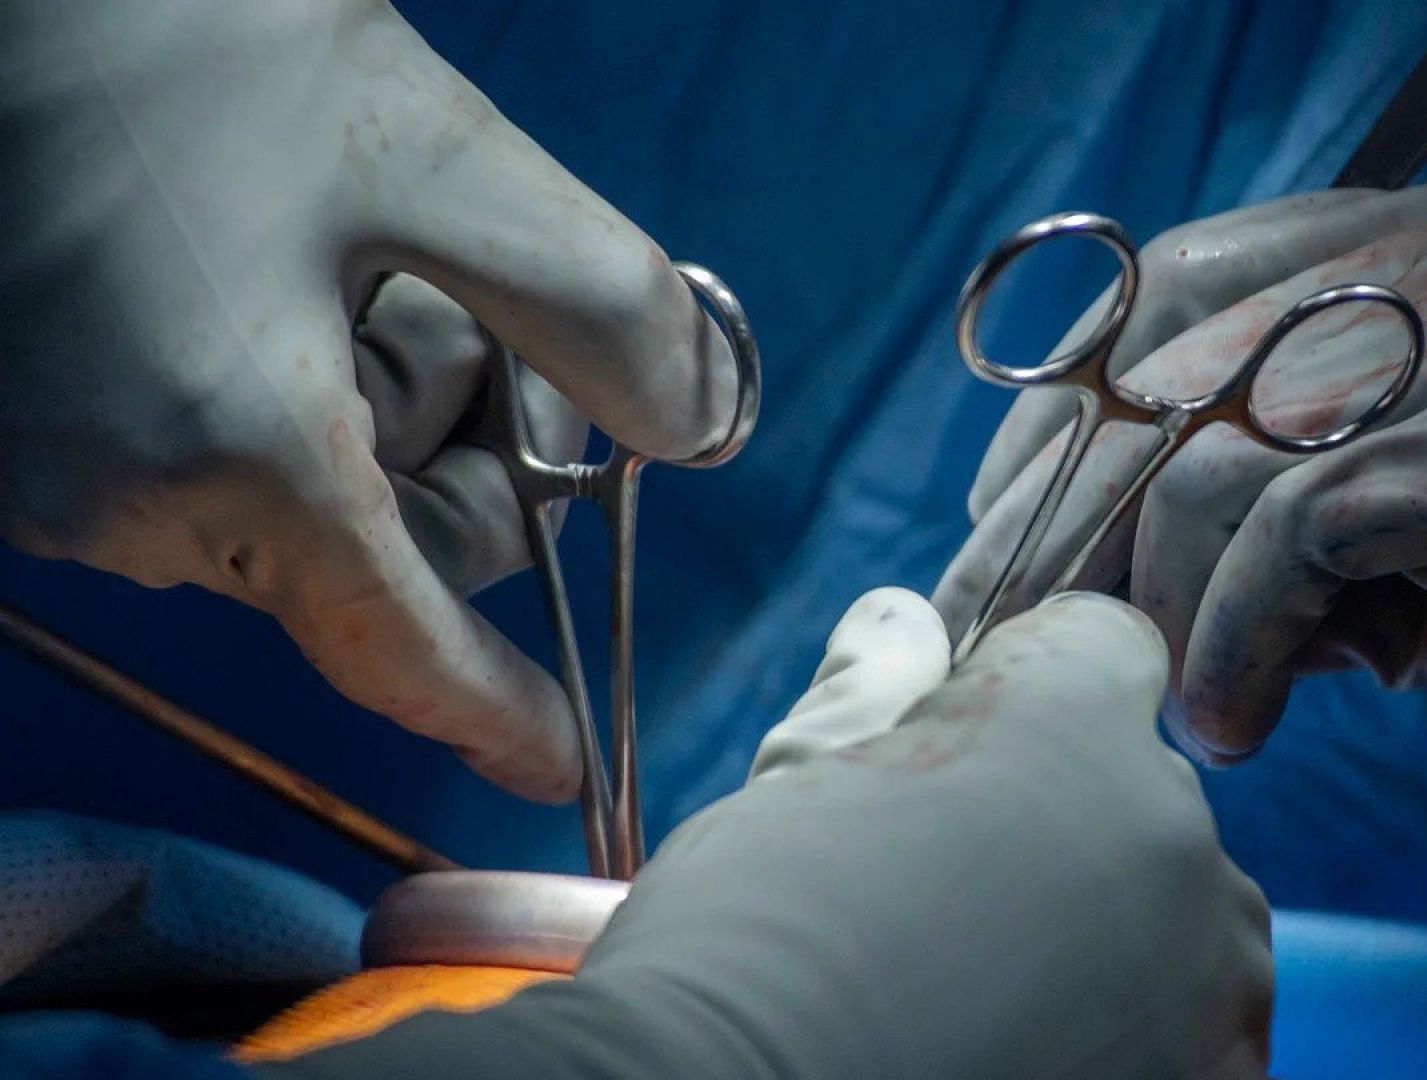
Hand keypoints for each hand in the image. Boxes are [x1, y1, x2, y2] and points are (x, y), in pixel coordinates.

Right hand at [0, 1, 735, 800]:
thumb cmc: (195, 37)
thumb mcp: (441, 154)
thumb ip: (592, 307)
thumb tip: (690, 424)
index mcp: (228, 460)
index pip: (396, 650)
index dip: (493, 710)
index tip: (559, 761)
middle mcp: (119, 502)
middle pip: (370, 555)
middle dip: (455, 450)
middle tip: (457, 303)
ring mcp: (53, 470)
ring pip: (297, 500)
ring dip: (371, 399)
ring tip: (341, 251)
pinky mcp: (25, 424)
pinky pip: (213, 459)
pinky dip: (286, 391)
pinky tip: (273, 264)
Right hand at [264, 590, 1273, 1078]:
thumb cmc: (732, 956)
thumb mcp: (787, 793)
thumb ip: (870, 691)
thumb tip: (908, 627)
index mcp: (1083, 743)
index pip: (1095, 641)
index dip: (1016, 672)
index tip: (952, 723)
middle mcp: (1188, 865)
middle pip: (1139, 797)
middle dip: (1052, 820)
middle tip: (927, 893)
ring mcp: (1204, 1006)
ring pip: (1166, 926)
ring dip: (1085, 939)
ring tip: (950, 995)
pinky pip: (1168, 1038)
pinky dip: (1103, 1038)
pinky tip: (991, 1055)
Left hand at [940, 176, 1426, 838]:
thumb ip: (1295, 523)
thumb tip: (1121, 588)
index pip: (1175, 286)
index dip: (1065, 413)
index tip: (1009, 530)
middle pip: (1163, 365)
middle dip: (1061, 523)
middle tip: (1031, 644)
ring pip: (1212, 450)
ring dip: (1154, 604)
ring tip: (1186, 708)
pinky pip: (1297, 536)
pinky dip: (1231, 646)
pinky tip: (1240, 723)